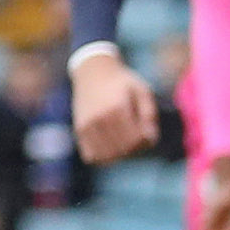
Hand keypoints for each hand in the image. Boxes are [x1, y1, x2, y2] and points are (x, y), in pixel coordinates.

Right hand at [71, 48, 158, 166]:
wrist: (93, 72)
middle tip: (139, 138)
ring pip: (107, 157)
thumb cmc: (122, 83)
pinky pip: (92, 157)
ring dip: (120, 155)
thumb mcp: (142, 91)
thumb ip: (149, 115)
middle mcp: (100, 118)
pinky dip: (103, 157)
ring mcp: (87, 126)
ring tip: (125, 143)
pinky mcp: (79, 130)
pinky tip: (110, 146)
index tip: (149, 133)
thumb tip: (149, 139)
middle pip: (123, 149)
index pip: (136, 140)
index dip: (147, 141)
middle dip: (136, 149)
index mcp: (117, 108)